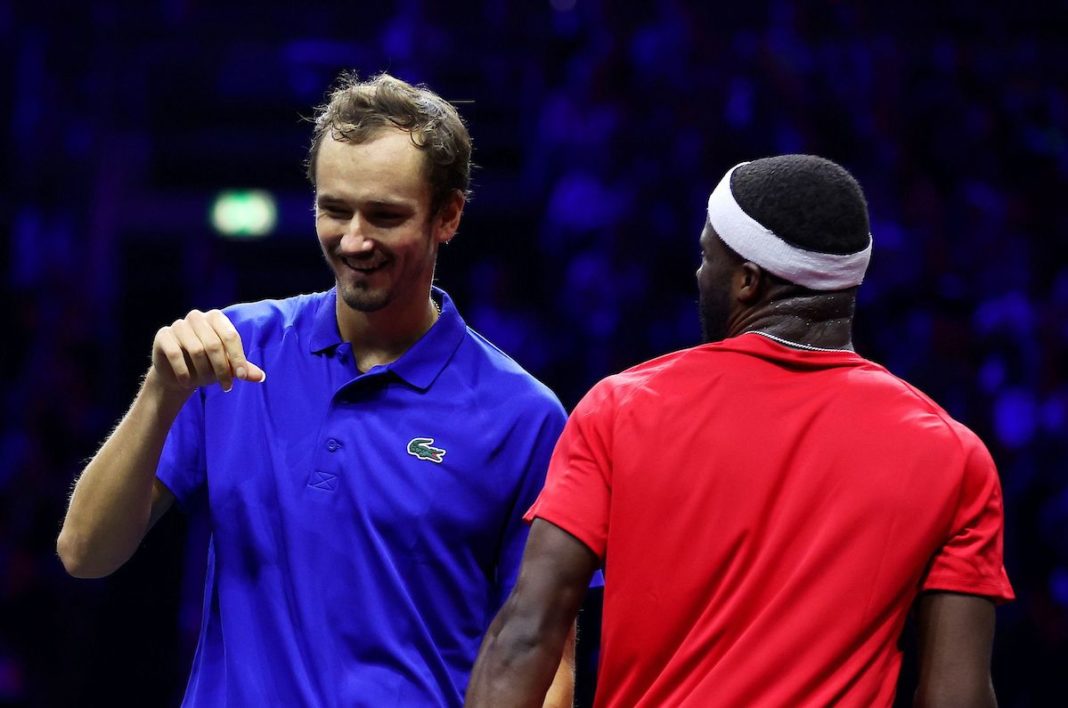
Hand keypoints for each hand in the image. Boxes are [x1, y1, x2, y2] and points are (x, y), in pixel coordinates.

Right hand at [150, 309, 265, 393]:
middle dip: (222, 369)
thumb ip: (243, 369)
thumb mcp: (228, 367)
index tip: (242, 377)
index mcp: (216, 318)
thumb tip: (261, 377)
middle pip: (214, 344)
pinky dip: (184, 372)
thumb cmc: (208, 366)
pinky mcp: (163, 335)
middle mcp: (197, 317)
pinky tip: (187, 383)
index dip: (238, 358)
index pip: (230, 336)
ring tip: (205, 382)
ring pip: (196, 350)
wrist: (179, 375)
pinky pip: (175, 354)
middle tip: (226, 386)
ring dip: (203, 372)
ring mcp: (178, 325)